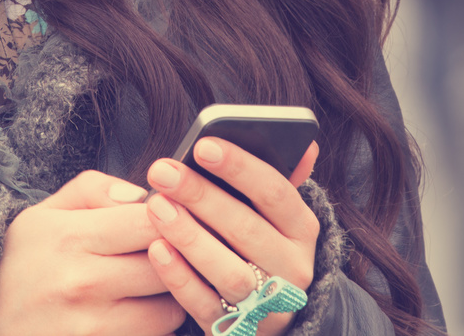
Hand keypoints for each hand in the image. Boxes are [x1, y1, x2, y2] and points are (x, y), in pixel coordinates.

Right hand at [0, 170, 186, 335]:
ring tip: (149, 286)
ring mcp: (96, 326)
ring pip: (170, 307)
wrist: (3, 334)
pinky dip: (156, 326)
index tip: (166, 218)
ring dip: (169, 296)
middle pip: (166, 263)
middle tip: (165, 251)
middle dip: (173, 255)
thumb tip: (140, 194)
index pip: (148, 221)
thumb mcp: (41, 217)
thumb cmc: (24, 273)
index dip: (167, 216)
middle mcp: (83, 283)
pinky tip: (137, 312)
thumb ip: (92, 190)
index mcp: (69, 238)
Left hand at [143, 139, 320, 334]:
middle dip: (201, 196)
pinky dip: (180, 278)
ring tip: (156, 207)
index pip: (276, 192)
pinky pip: (206, 305)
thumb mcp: (274, 211)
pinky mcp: (239, 329)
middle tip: (162, 171)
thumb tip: (307, 145)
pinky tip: (157, 250)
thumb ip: (281, 175)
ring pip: (229, 271)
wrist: (267, 308)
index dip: (239, 167)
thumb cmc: (258, 238)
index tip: (202, 145)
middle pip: (246, 229)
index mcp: (302, 228)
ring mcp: (267, 303)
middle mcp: (292, 267)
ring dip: (190, 237)